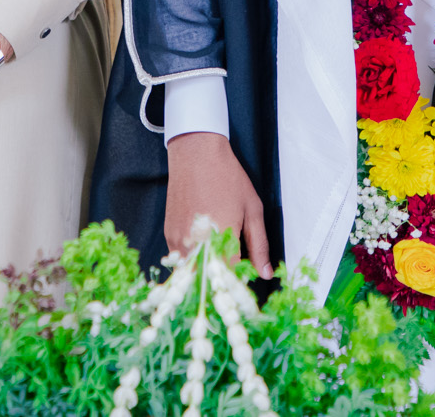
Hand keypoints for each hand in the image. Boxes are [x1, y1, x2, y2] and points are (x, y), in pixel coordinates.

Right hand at [165, 132, 270, 277]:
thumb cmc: (228, 178)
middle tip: (233, 266)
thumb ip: (259, 245)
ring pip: (192, 273)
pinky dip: (193, 259)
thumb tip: (265, 274)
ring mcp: (178, 242)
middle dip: (222, 279)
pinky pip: (182, 260)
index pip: (230, 278)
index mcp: (220, 239)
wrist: (196, 154)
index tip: (247, 277)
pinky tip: (204, 243)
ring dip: (206, 270)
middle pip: (208, 280)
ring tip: (218, 253)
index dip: (240, 280)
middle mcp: (195, 244)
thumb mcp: (252, 210)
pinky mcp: (169, 236)